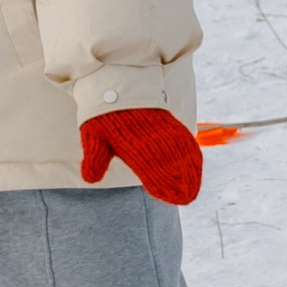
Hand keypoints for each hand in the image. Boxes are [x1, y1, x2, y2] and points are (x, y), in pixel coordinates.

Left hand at [80, 108, 202, 206]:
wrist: (115, 86)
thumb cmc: (103, 116)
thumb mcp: (93, 136)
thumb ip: (95, 159)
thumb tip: (90, 179)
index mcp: (130, 143)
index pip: (150, 168)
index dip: (162, 184)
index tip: (171, 198)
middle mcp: (150, 135)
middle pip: (170, 162)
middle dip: (180, 182)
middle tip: (186, 200)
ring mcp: (162, 127)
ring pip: (181, 151)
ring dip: (189, 171)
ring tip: (193, 189)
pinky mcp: (169, 120)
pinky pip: (185, 137)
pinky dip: (192, 152)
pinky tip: (196, 165)